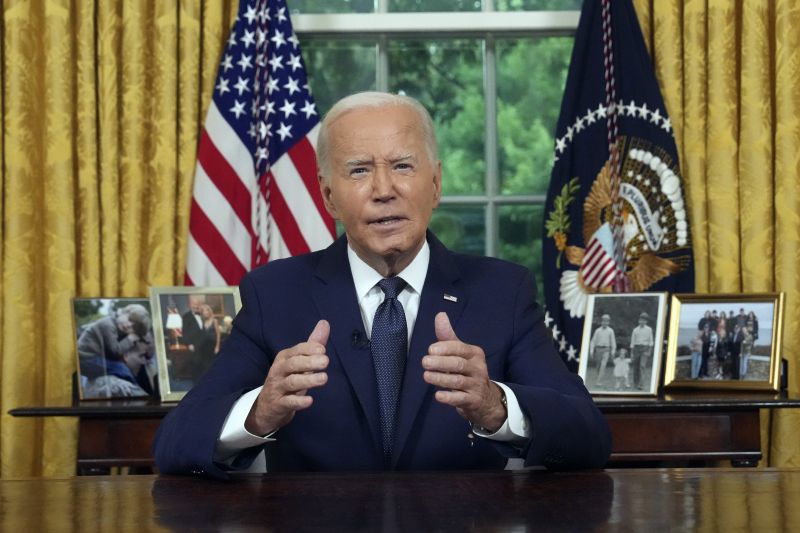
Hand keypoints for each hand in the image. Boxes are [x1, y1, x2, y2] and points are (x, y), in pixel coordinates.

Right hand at [245, 320, 329, 435]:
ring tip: (324, 378)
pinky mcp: (278, 404)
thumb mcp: (299, 362)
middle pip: (293, 364)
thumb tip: (325, 323)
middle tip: (326, 361)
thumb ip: (312, 344)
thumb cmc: (287, 379)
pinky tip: (310, 400)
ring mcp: (277, 388)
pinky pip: (288, 402)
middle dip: (309, 362)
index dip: (309, 349)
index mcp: (284, 358)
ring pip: (292, 382)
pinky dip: (298, 401)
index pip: (296, 350)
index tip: (322, 350)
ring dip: (308, 380)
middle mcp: (279, 371)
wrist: (266, 408)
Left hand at [422, 312, 505, 431]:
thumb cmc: (468, 371)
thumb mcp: (460, 353)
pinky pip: (461, 398)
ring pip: (458, 381)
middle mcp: (478, 368)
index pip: (459, 348)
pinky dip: (449, 397)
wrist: (485, 398)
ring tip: (426, 376)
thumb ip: (447, 336)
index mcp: (474, 353)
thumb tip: (440, 315)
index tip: (430, 350)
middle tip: (424, 362)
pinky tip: (438, 395)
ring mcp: (476, 385)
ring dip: (441, 379)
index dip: (445, 348)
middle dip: (441, 363)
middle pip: (459, 364)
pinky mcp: (473, 400)